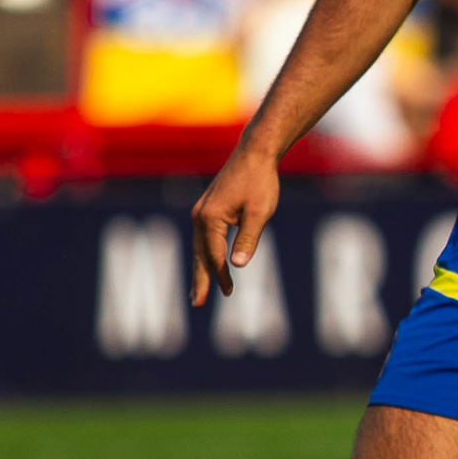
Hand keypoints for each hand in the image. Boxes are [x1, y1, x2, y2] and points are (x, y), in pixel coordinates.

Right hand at [190, 147, 279, 305]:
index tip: (228, 292)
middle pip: (199, 255)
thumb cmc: (260, 181)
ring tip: (198, 292)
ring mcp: (201, 213)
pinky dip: (204, 255)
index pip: (215, 255)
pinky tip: (207, 264)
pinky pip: (203, 239)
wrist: (254, 154)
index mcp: (210, 218)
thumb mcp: (259, 212)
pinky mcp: (207, 210)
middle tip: (197, 304)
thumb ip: (248, 238)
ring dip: (200, 270)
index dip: (221, 275)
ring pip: (199, 248)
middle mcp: (200, 216)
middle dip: (200, 280)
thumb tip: (236, 265)